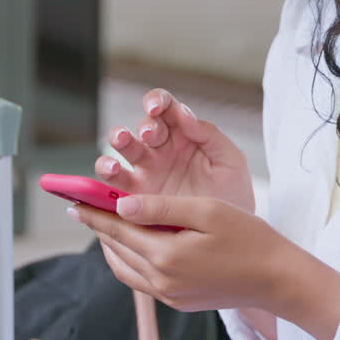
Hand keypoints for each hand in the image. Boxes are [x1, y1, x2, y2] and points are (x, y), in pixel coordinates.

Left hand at [71, 194, 339, 339]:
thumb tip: (121, 205)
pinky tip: (134, 246)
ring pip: (125, 268)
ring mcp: (170, 295)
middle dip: (99, 227)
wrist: (277, 279)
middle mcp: (162, 280)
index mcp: (166, 255)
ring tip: (104, 225)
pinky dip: (130, 261)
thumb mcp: (206, 210)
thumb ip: (161, 207)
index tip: (73, 200)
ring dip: (112, 246)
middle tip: (85, 207)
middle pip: (117, 249)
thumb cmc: (249, 237)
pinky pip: (142, 281)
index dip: (94, 212)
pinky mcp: (179, 301)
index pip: (117, 230)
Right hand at [96, 89, 253, 212]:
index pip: (166, 108)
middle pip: (142, 126)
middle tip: (150, 135)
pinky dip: (106, 171)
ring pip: (122, 148)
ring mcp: (146, 171)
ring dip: (118, 140)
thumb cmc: (232, 195)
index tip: (156, 107)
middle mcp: (161, 150)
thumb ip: (209, 133)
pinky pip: (113, 180)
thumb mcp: (230, 160)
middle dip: (143, 126)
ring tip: (122, 144)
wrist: (230, 238)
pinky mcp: (134, 195)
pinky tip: (113, 171)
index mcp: (184, 134)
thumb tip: (183, 112)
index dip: (157, 101)